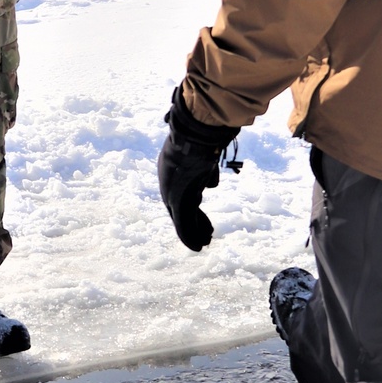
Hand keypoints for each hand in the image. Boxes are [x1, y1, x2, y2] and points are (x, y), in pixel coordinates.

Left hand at [157, 87, 239, 251]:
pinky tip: (197, 246)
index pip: (185, 192)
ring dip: (195, 232)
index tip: (203, 212)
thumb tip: (211, 184)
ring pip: (184, 219)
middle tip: (207, 234)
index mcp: (174, 171)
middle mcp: (169, 184)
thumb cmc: (202, 139)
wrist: (194, 136)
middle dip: (196, 221)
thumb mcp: (205, 155)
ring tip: (204, 243)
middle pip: (183, 208)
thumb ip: (206, 170)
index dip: (194, 205)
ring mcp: (172, 193)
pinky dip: (189, 236)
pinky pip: (183, 225)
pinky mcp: (177, 202)